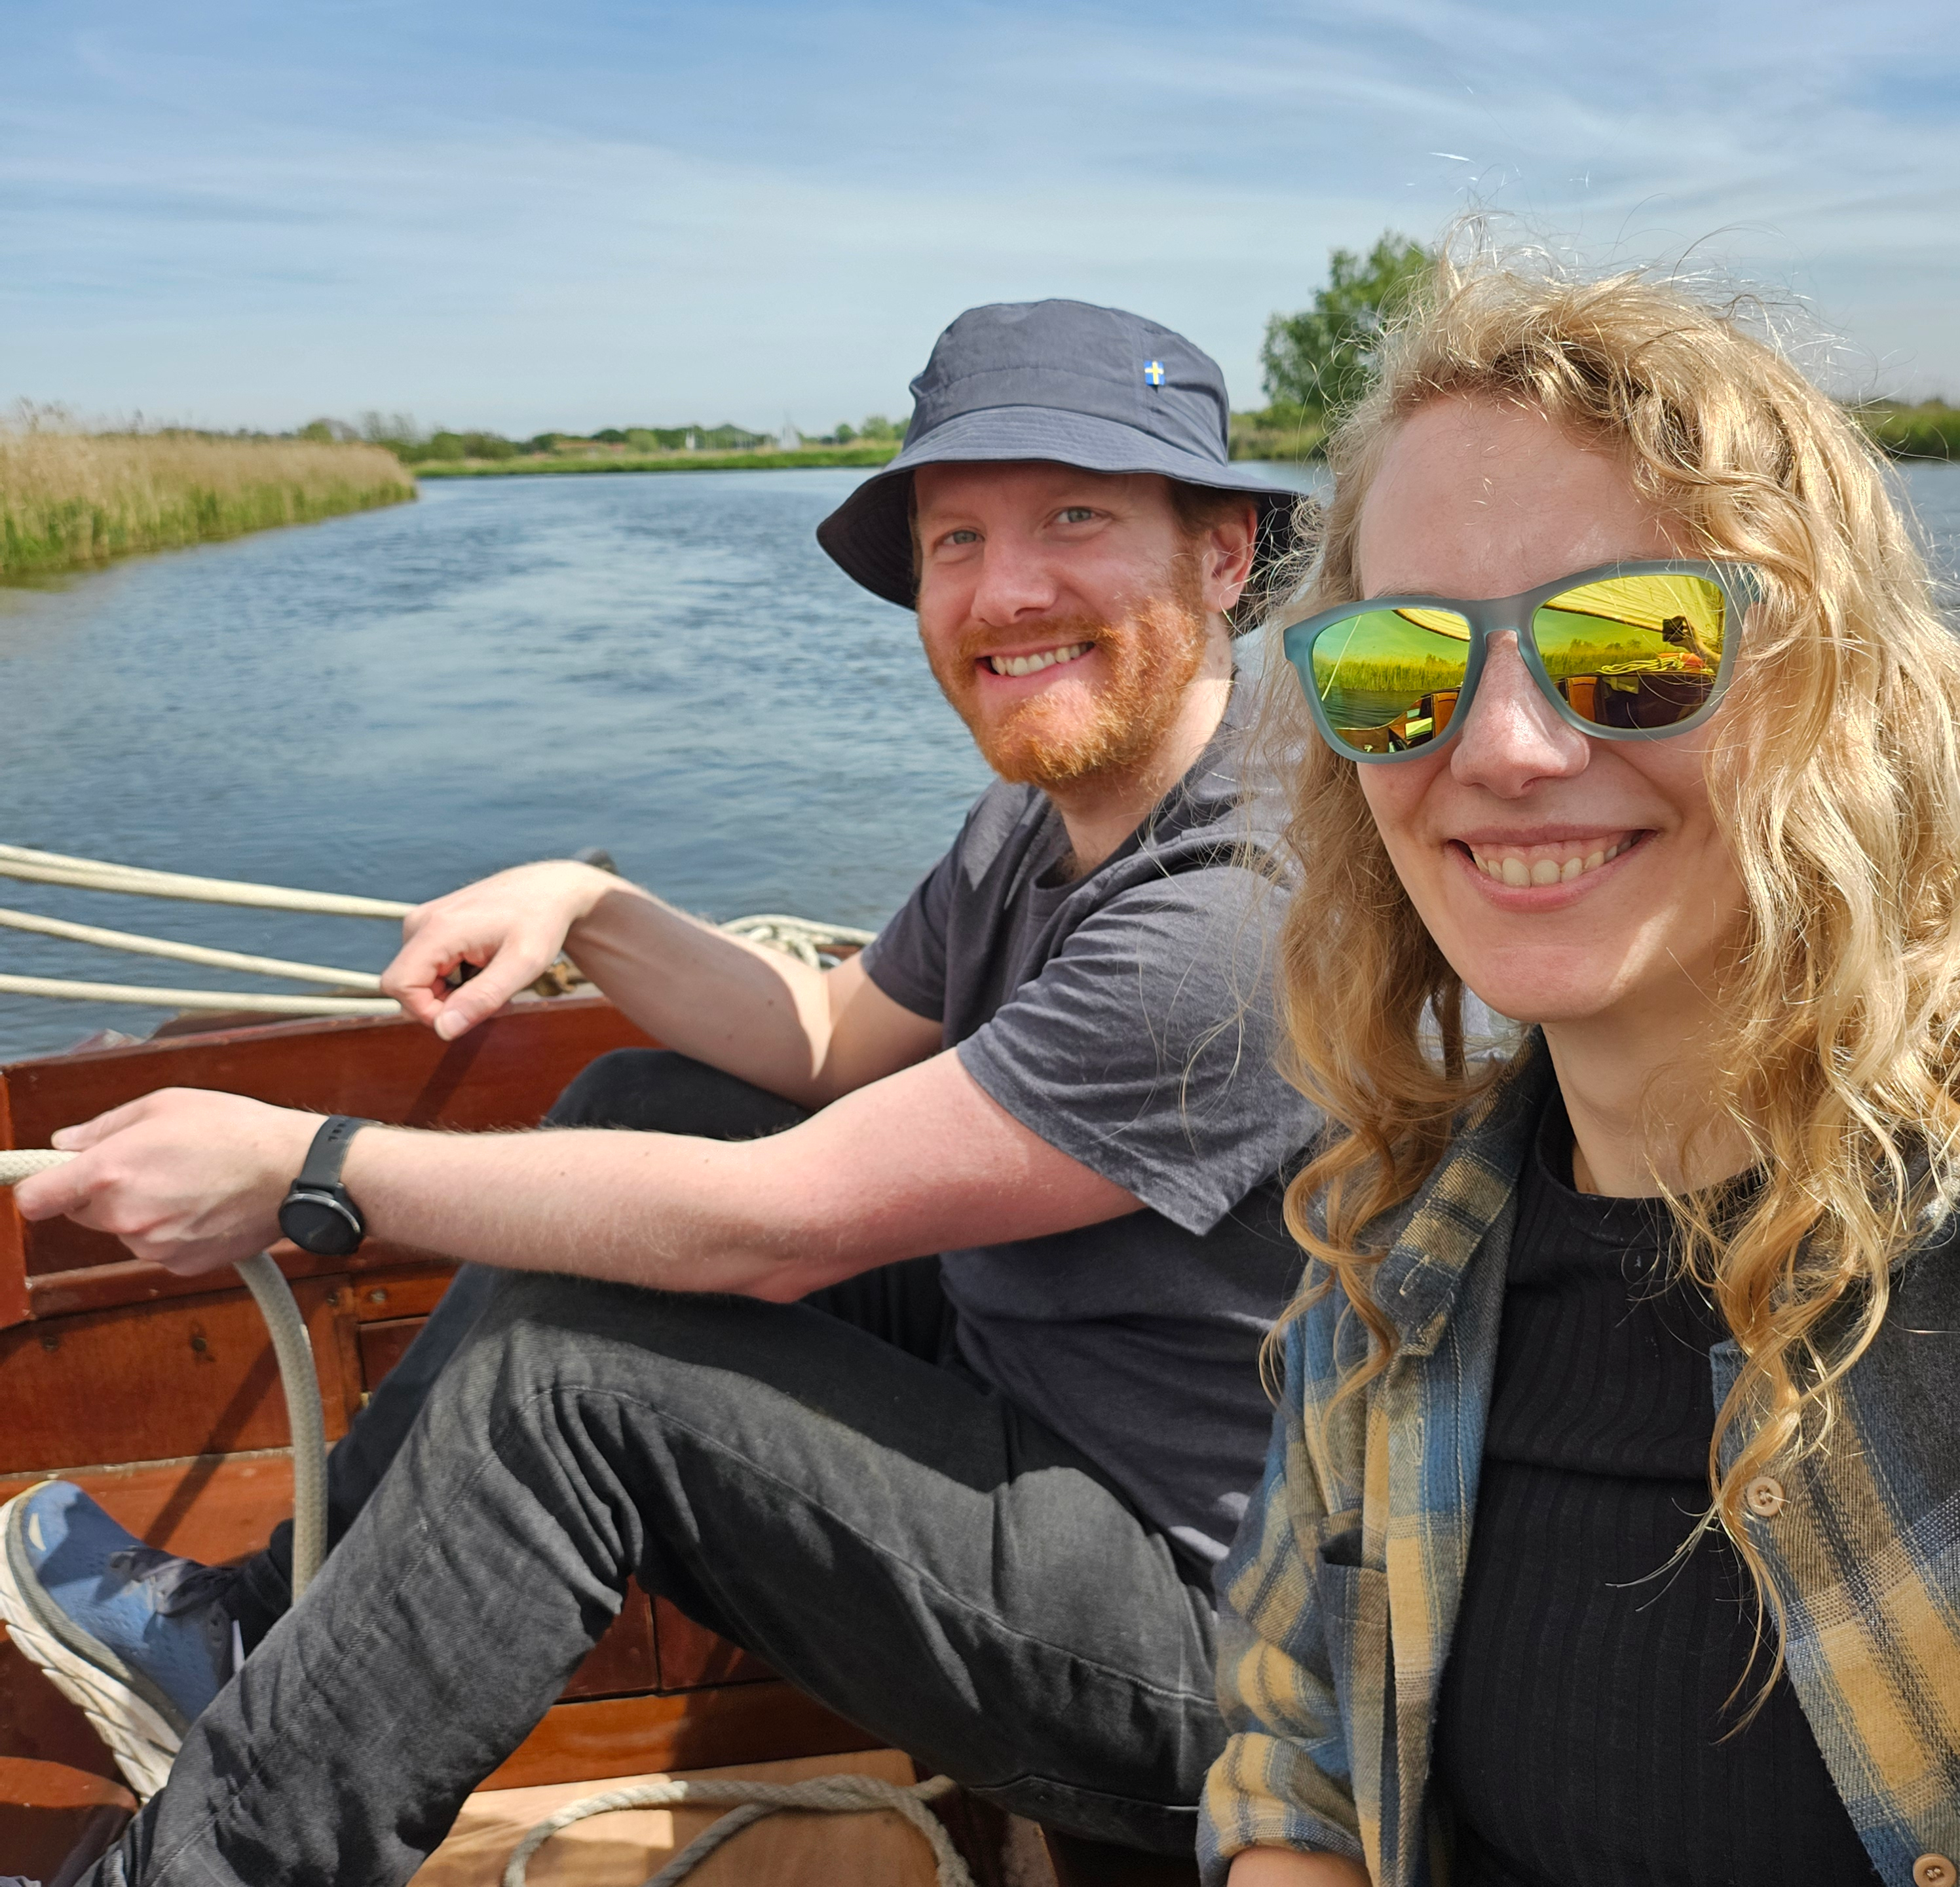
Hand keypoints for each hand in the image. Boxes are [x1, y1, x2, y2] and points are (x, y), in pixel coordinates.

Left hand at [12, 1089, 318, 1275]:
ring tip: (189, 1182)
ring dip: (143, 1211)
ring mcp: (154, 1245)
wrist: (296, 1171)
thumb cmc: (238, 1130)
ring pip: (125, 1230)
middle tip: (151, 1165)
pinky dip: (174, 1230)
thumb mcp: (166, 1103)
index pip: (36, 1199)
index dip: (37, 1189)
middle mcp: (126, 1215)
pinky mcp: (181, 1264)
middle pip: (83, 1213)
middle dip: (104, 1192)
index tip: (45, 1185)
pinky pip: (158, 1247)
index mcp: (111, 1171)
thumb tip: (66, 1143)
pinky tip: (205, 1205)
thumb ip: (104, 1126)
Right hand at [383, 861, 616, 1040]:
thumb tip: (444, 1030)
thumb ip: (483, 999)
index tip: (472, 1014)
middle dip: (445, 1006)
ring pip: (418, 981)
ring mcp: (423, 923)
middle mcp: (420, 923)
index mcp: (437, 929)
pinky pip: (427, 969)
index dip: (428, 1012)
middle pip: (406, 987)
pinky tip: (485, 971)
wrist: (548, 889)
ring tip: (494, 983)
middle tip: (494, 1002)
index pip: (400, 986)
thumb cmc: (541, 922)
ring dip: (452, 996)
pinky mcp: (430, 927)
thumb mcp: (523, 965)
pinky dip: (453, 982)